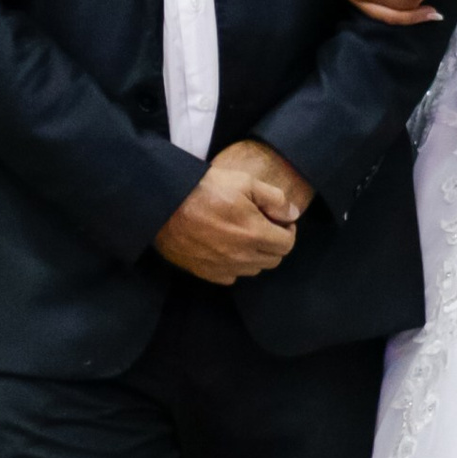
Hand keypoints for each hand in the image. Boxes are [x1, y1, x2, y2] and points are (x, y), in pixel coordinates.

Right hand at [154, 137, 313, 284]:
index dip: (287, 231)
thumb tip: (292, 214)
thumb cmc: (205, 188)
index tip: (279, 221)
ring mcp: (222, 267)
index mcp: (255, 234)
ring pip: (253, 270)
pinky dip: (234, 265)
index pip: (287, 244)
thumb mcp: (244, 181)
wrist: (164, 203)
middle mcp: (241, 256)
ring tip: (244, 236)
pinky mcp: (205, 272)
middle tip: (263, 226)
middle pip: (272, 260)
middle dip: (274, 243)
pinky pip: (230, 276)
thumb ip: (274, 199)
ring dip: (256, 255)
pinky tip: (226, 247)